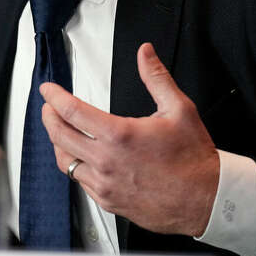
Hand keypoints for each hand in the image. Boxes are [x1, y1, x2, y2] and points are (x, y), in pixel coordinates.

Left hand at [40, 42, 219, 235]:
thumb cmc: (194, 159)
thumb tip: (145, 54)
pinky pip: (81, 183)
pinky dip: (76, 166)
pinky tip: (81, 159)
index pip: (72, 112)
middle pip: (60, 136)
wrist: (207, 199)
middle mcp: (106, 161)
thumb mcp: (179, 109)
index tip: (48, 90)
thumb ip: (156, 77)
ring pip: (66, 162)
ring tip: (60, 132)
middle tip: (48, 108)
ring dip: (58, 144)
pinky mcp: (109, 202)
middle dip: (49, 117)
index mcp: (119, 135)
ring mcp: (105, 185)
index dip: (54, 97)